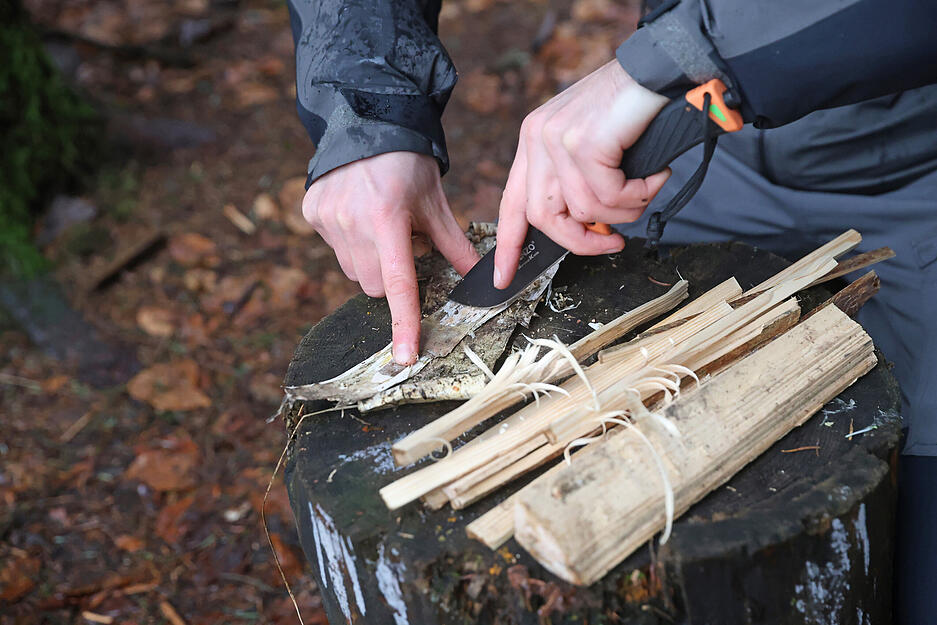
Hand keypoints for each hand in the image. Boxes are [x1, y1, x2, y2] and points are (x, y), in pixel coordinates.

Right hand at [302, 152, 478, 364]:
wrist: (366, 120)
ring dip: (371, 261)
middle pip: (373, 284)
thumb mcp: (435, 202)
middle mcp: (351, 222)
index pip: (397, 283)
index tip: (405, 357)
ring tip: (381, 224)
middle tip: (405, 243)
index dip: (404, 322)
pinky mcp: (311, 212)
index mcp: (386, 219)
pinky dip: (350, 242)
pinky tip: (359, 212)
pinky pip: (335, 248)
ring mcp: (327, 218)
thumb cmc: (408, 162)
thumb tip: (479, 278)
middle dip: (391, 277)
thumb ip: (454, 244)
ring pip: (353, 270)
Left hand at [494, 61, 670, 287]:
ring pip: (584, 210)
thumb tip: (586, 227)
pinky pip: (609, 197)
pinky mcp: (584, 143)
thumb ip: (577, 183)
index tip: (503, 277)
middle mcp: (537, 138)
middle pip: (544, 218)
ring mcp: (557, 139)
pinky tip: (655, 176)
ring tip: (647, 187)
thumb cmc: (632, 109)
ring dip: (624, 210)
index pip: (511, 203)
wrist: (661, 69)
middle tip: (613, 242)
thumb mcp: (592, 147)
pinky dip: (639, 194)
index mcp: (533, 140)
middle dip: (581, 241)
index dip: (507, 244)